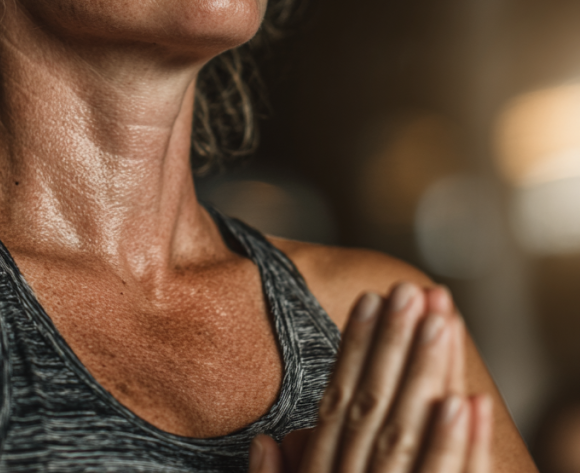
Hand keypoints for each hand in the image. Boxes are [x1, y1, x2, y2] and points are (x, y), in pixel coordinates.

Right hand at [248, 284, 492, 472]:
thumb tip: (263, 440)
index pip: (336, 399)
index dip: (354, 346)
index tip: (371, 299)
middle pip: (372, 403)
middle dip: (393, 344)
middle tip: (411, 290)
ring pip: (407, 432)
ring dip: (427, 374)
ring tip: (443, 321)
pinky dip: (460, 445)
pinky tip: (473, 401)